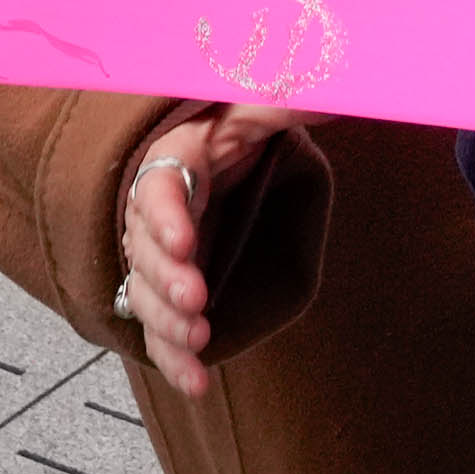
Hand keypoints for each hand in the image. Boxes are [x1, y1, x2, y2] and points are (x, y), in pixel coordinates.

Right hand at [115, 104, 317, 398]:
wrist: (223, 158)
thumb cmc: (235, 130)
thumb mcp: (257, 110)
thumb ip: (284, 104)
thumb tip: (331, 89)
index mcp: (175, 160)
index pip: (159, 187)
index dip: (167, 216)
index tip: (184, 241)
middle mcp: (156, 212)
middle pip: (144, 249)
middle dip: (166, 278)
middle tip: (195, 298)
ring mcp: (157, 257)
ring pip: (143, 293)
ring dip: (166, 321)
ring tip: (199, 338)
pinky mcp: (167, 292)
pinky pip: (159, 330)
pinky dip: (173, 359)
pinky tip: (196, 384)